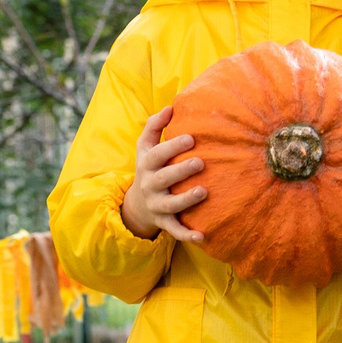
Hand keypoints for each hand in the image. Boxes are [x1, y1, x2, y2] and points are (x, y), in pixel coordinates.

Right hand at [120, 105, 206, 242]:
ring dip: (186, 199)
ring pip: (171, 205)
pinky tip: (203, 236)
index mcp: (146, 164)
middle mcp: (150, 185)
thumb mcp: (145, 147)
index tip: (191, 138)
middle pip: (164, 178)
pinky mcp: (164, 222)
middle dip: (181, 170)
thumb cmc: (149, 167)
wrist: (137, 204)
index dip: (173, 146)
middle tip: (201, 162)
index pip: (158, 154)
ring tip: (204, 191)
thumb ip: (155, 125)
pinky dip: (188, 235)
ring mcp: (157, 205)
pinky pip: (175, 230)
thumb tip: (170, 106)